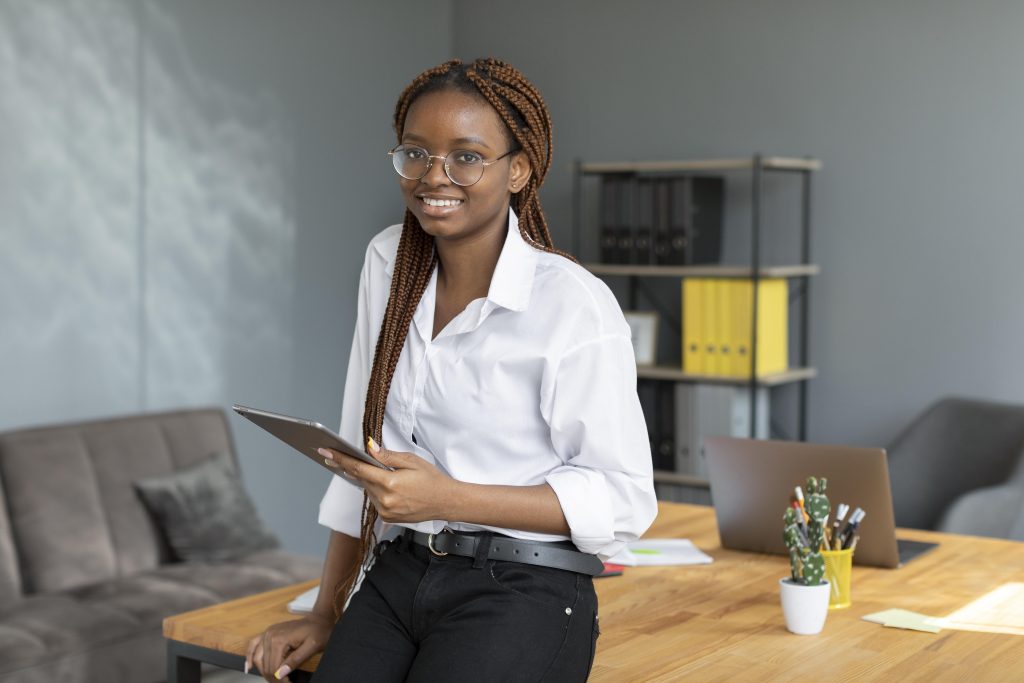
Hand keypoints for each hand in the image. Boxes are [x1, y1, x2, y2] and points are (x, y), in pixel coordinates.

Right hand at [244, 614, 332, 681]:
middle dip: (273, 678)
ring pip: (257, 659)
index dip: (280, 680)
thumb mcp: (312, 647)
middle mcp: (269, 636)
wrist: (319, 620)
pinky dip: (249, 656)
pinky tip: (249, 666)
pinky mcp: (268, 633)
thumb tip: (280, 674)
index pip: (273, 668)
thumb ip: (295, 660)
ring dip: (263, 671)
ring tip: (274, 679)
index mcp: (279, 640)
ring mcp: (267, 633)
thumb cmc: (318, 632)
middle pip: (265, 665)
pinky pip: (253, 645)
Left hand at [318, 440, 456, 522]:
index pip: (358, 468)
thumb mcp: (412, 461)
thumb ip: (388, 456)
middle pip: (362, 480)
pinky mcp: (388, 518)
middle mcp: (384, 500)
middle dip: (356, 468)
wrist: (446, 502)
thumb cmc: (432, 479)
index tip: (325, 452)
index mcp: (389, 483)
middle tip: (344, 457)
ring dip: (370, 481)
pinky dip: (377, 491)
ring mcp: (385, 511)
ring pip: (368, 491)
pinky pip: (375, 501)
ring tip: (383, 473)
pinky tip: (389, 486)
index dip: (340, 459)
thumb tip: (369, 448)